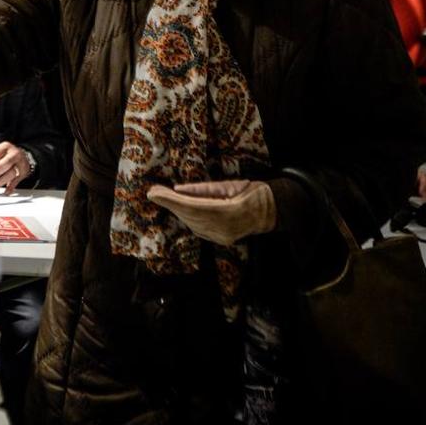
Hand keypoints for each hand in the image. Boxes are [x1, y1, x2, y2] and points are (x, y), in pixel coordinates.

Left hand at [0, 142, 30, 192]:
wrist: (22, 157)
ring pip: (12, 173)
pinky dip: (10, 187)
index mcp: (5, 147)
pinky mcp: (23, 173)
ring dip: (2, 181)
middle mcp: (15, 154)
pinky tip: (5, 191)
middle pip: (6, 163)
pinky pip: (16, 181)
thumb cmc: (5, 156)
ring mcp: (20, 163)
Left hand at [146, 179, 275, 245]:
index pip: (191, 207)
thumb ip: (204, 189)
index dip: (170, 200)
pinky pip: (198, 228)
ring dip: (176, 210)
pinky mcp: (221, 240)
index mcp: (228, 212)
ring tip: (162, 196)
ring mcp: (222, 237)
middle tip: (153, 191)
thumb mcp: (230, 185)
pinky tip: (178, 207)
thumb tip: (179, 189)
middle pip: (188, 216)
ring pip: (191, 223)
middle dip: (169, 203)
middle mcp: (223, 229)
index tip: (153, 193)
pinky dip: (186, 217)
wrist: (272, 211)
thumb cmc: (253, 192)